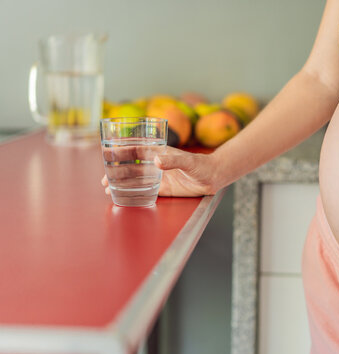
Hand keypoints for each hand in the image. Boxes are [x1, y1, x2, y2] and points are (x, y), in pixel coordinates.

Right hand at [102, 146, 221, 196]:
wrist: (213, 177)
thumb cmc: (202, 164)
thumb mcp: (188, 161)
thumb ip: (173, 160)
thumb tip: (156, 161)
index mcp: (158, 152)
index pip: (135, 150)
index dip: (120, 152)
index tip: (107, 154)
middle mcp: (155, 164)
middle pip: (131, 166)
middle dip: (116, 171)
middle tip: (104, 179)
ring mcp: (158, 176)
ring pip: (135, 179)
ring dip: (121, 183)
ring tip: (108, 189)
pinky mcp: (163, 189)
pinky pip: (144, 191)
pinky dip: (132, 193)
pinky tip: (122, 196)